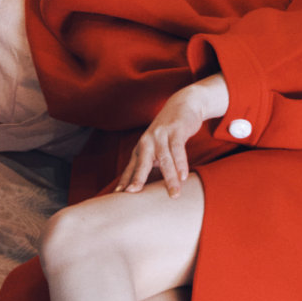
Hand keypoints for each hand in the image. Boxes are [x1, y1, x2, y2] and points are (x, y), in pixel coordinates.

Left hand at [115, 73, 228, 197]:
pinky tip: (183, 176)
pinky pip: (177, 149)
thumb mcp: (158, 147)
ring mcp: (160, 135)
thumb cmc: (169, 132)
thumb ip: (154, 164)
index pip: (131, 168)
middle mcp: (147, 142)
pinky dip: (181, 163)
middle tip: (133, 193)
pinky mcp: (175, 130)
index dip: (124, 181)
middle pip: (141, 163)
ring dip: (170, 178)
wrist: (183, 105)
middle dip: (137, 179)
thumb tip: (151, 189)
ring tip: (174, 195)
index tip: (118, 195)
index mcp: (141, 148)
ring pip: (164, 160)